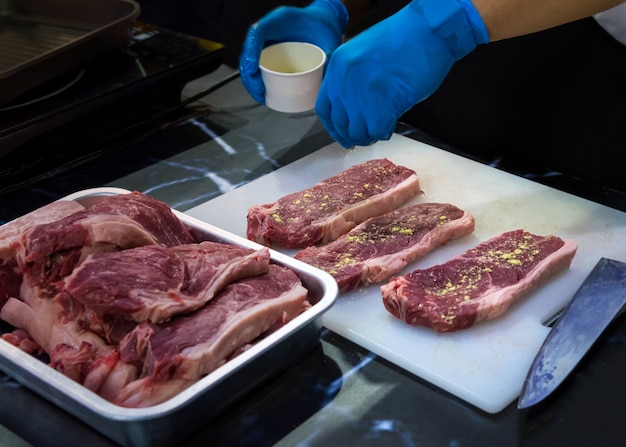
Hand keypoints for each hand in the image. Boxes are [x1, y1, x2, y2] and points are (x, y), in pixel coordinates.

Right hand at [239, 0, 348, 104]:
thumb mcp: (328, 38)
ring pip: (251, 61)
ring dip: (251, 81)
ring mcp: (268, 42)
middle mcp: (270, 30)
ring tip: (261, 95)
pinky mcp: (271, 53)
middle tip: (259, 91)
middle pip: (249, 51)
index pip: (257, 33)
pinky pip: (259, 66)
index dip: (250, 52)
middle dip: (250, 74)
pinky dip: (257, 80)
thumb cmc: (325, 26)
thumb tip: (326, 81)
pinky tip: (263, 93)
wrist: (325, 22)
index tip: (252, 70)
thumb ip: (329, 56)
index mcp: (281, 20)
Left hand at [316, 0, 488, 147]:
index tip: (342, 132)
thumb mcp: (362, 53)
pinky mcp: (385, 104)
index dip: (333, 126)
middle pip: (340, 123)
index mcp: (338, 66)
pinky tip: (389, 126)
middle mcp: (346, 81)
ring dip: (368, 136)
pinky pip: (376, 131)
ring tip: (378, 131)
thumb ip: (350, 78)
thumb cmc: (403, 39)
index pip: (324, 108)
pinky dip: (383, 133)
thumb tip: (351, 105)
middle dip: (351, 135)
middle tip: (363, 137)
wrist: (429, 30)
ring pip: (357, 132)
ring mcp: (364, 93)